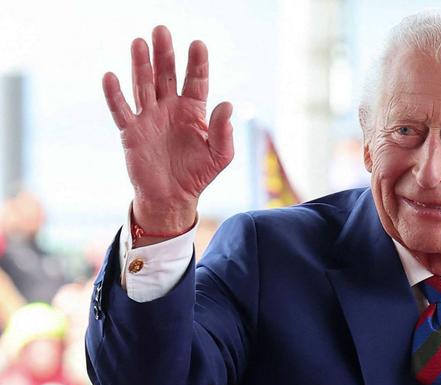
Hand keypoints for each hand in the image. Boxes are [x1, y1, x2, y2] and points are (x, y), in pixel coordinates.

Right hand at [103, 26, 233, 241]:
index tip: (197, 44)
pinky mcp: (131, 131)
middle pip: (166, 75)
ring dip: (140, 65)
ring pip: (143, 85)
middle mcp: (169, 108)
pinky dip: (115, 94)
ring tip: (139, 42)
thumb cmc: (198, 174)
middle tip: (161, 30)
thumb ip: (224, 131)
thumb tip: (227, 104)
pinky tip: (111, 77)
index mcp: (193, 111)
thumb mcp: (220, 155)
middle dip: (165, 53)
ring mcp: (149, 117)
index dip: (196, 63)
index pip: (195, 81)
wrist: (173, 197)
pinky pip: (122, 109)